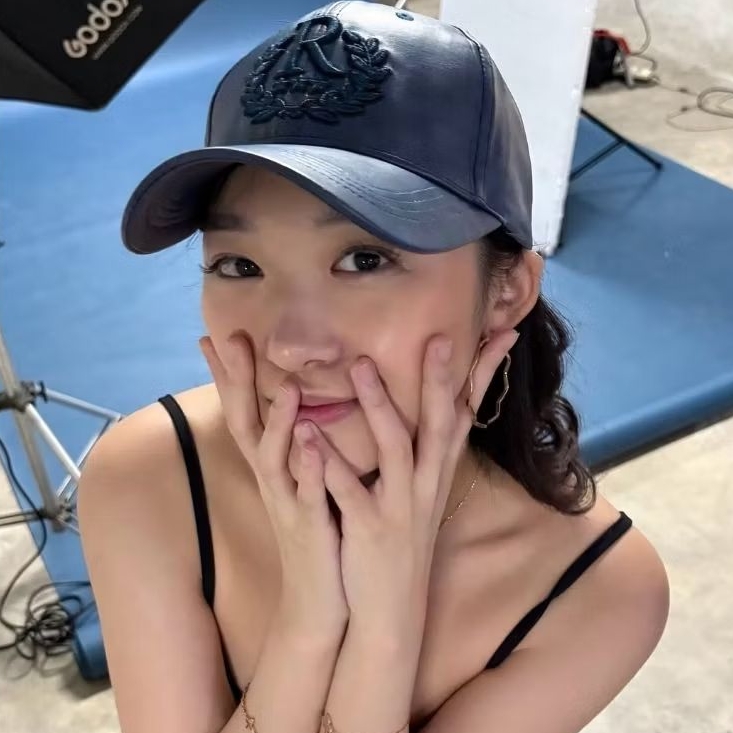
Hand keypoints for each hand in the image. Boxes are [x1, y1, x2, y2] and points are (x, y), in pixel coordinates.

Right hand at [199, 333, 348, 638]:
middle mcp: (271, 480)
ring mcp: (287, 503)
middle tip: (230, 339)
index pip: (244, 411)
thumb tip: (296, 410)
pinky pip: (307, 494)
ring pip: (273, 457)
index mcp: (273, 466)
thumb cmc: (315, 531)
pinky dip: (308, 467)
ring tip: (287, 387)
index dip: (228, 377)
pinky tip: (312, 442)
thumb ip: (296, 446)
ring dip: (277, 421)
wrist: (320, 597)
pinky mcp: (310, 527)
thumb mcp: (301, 481)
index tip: (212, 336)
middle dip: (237, 383)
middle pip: (245, 424)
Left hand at [299, 330, 519, 633]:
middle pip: (440, 424)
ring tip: (361, 366)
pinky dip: (330, 462)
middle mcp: (426, 484)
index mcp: (436, 471)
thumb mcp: (422, 493)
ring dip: (380, 407)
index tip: (502, 333)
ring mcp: (400, 507)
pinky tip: (308, 433)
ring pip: (396, 450)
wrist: (389, 610)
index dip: (484, 375)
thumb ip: (426, 451)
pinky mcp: (369, 530)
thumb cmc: (402, 540)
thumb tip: (439, 411)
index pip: (465, 414)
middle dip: (440, 380)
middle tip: (439, 338)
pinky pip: (349, 491)